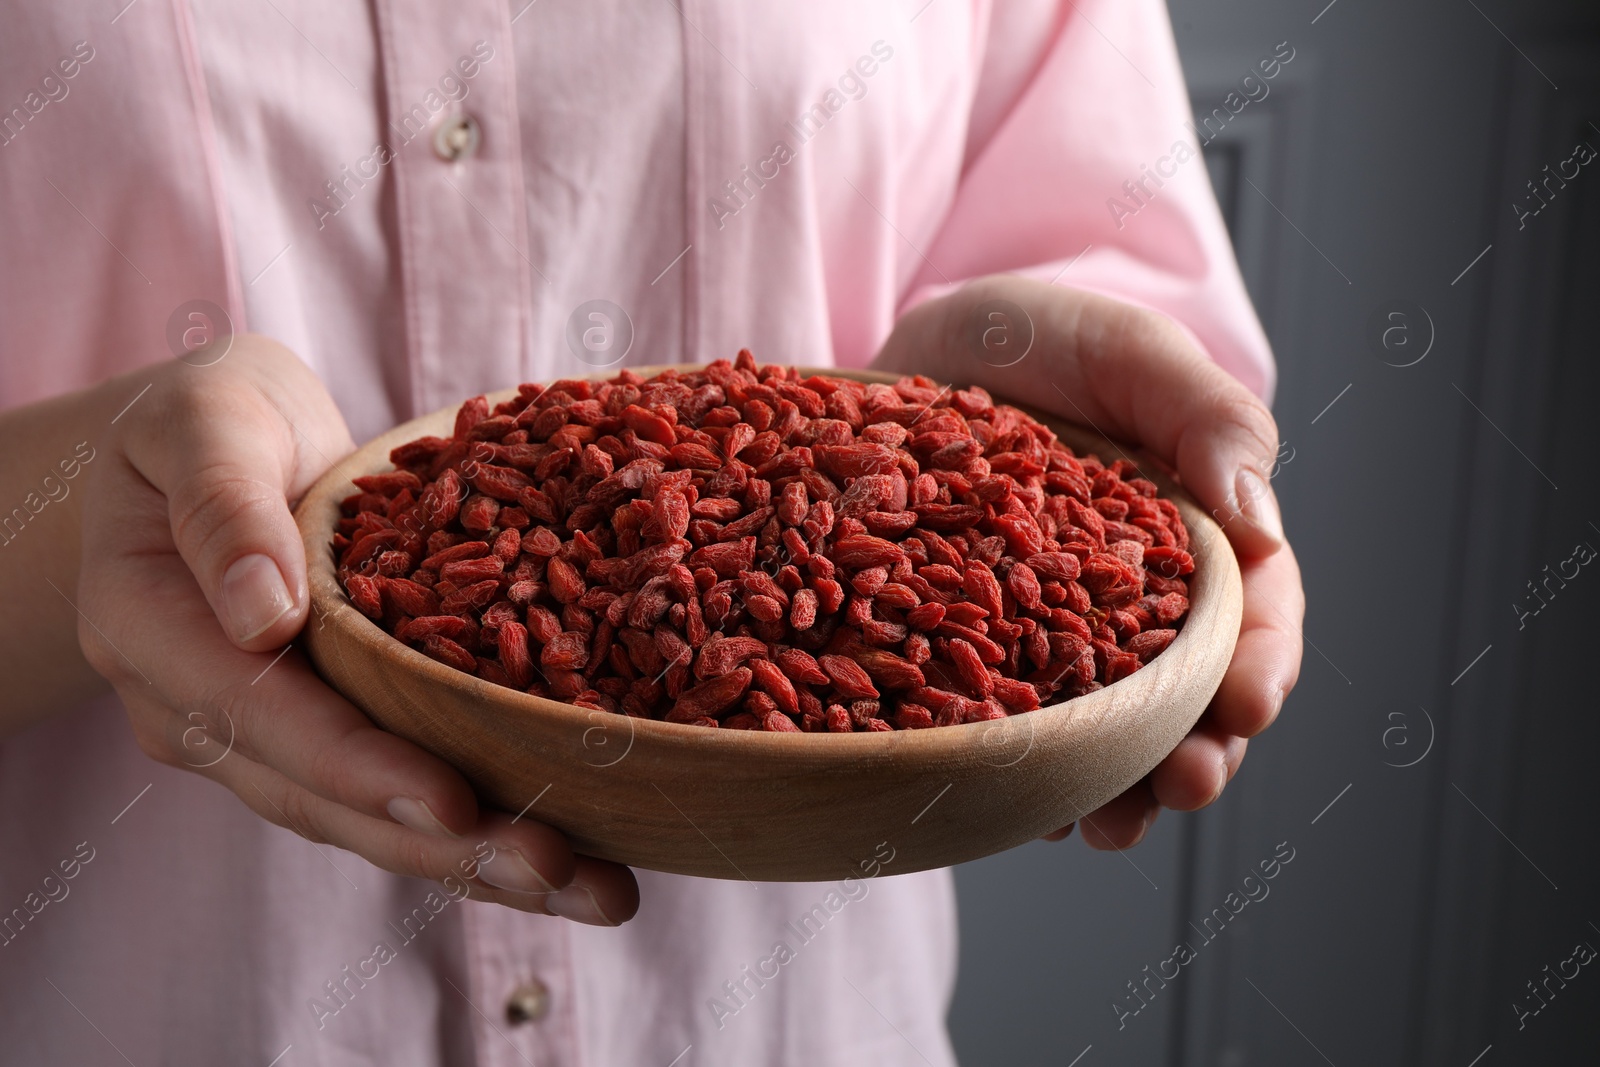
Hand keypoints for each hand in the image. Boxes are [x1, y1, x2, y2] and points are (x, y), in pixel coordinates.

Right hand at [76, 336, 638, 921]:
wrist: (215, 449)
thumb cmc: (212, 419)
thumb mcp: (205, 421)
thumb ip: (225, 507)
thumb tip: (263, 616)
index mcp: (154, 631)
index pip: (261, 718)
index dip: (358, 767)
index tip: (453, 804)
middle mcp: (201, 711)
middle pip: (326, 799)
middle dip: (448, 845)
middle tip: (564, 871)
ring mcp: (264, 739)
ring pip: (370, 821)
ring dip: (481, 864)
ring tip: (598, 890)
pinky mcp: (328, 738)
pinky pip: (400, 796)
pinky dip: (482, 831)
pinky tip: (574, 859)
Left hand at [872, 275, 1304, 848]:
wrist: (917, 339)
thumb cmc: (1041, 333)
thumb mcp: (1129, 349)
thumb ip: (1209, 418)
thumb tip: (1264, 528)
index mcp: (1191, 539)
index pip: (1250, 618)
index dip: (1258, 667)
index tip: (1247, 703)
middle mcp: (1126, 603)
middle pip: (1181, 699)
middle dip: (1192, 753)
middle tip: (1180, 787)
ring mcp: (1045, 634)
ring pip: (1096, 733)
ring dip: (1111, 789)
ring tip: (1101, 825)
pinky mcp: (963, 647)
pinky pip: (997, 723)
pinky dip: (1013, 768)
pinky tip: (1010, 802)